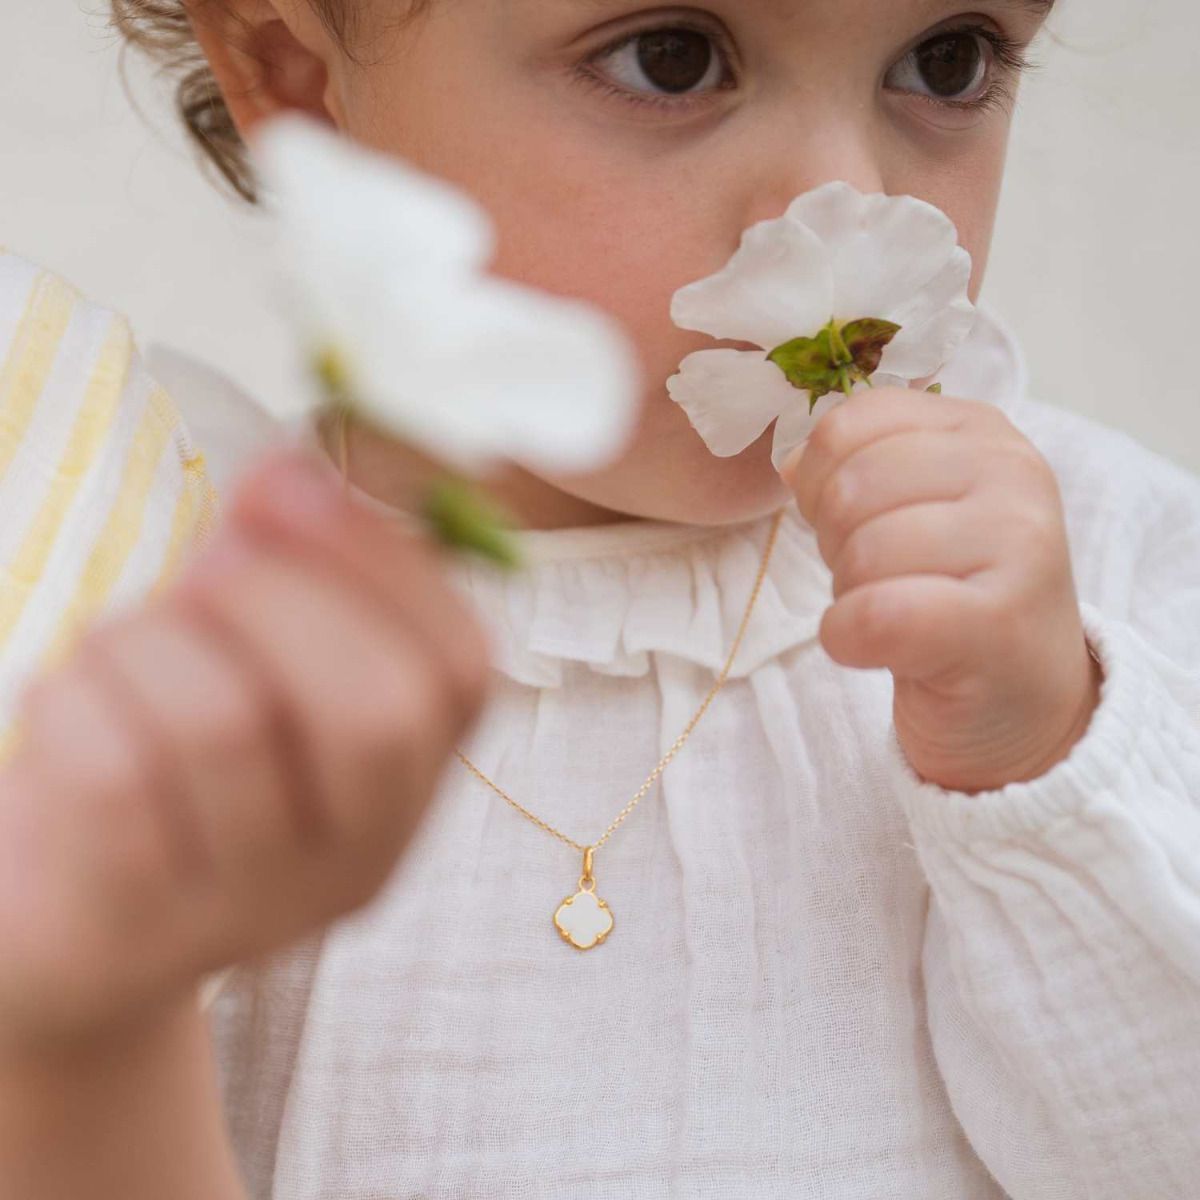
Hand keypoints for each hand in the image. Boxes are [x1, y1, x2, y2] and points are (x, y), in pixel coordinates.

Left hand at [0, 451, 490, 1051]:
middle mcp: (361, 857)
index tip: (285, 483)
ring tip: (123, 646)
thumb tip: (290, 473)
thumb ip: (290, 574)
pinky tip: (72, 706)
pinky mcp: (138, 932)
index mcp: (412, 780)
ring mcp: (256, 909)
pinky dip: (74, 697)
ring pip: (222, 723)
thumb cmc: (172, 766)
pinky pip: (113, 772)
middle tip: (200, 574)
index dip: (381, 558)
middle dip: (272, 596)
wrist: (80, 937)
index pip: (460, 667)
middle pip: (373, 708)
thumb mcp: (254, 669)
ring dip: (150, 640)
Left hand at [781, 387, 1101, 793]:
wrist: (1023, 696)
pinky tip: (875, 648)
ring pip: (863, 551)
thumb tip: (791, 463)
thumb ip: (855, 468)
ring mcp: (1018, 543)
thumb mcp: (911, 510)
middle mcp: (1011, 470)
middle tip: (876, 581)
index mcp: (980, 430)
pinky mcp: (1001, 621)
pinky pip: (876, 614)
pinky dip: (848, 637)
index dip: (820, 481)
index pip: (849, 425)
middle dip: (835, 543)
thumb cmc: (953, 597)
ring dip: (849, 595)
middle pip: (851, 488)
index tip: (855, 525)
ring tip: (892, 612)